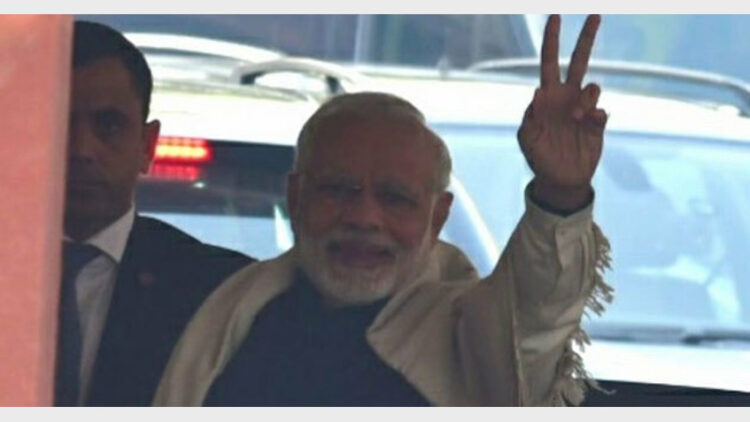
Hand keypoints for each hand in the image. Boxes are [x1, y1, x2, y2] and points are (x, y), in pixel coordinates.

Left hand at [517, 14, 606, 212]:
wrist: (560, 179)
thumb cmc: (538, 156)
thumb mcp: (526, 138)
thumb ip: (530, 116)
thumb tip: (539, 92)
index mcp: (548, 96)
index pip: (549, 62)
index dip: (552, 40)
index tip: (555, 17)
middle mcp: (567, 97)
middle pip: (579, 61)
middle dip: (586, 38)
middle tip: (595, 15)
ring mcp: (584, 109)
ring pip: (592, 87)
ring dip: (585, 99)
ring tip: (576, 118)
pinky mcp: (598, 123)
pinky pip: (601, 111)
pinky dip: (595, 116)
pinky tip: (588, 125)